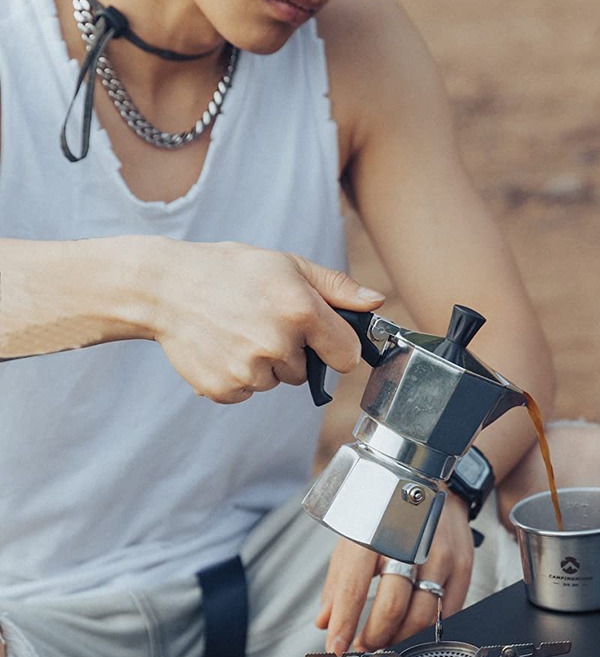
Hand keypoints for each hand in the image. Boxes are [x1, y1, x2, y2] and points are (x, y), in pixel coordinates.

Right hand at [146, 239, 382, 403]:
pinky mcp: (224, 389)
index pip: (347, 355)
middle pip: (308, 370)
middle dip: (292, 351)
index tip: (321, 337)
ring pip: (276, 381)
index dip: (335, 346)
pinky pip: (247, 392)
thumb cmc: (230, 270)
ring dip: (264, 364)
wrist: (164, 287)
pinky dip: (237, 376)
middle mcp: (277, 344)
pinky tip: (220, 346)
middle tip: (260, 320)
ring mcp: (249, 371)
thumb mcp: (287, 264)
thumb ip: (336, 287)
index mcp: (301, 311)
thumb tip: (377, 302)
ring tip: (236, 331)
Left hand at [316, 495, 476, 654]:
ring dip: (399, 638)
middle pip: (392, 607)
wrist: (438, 485)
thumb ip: (338, 582)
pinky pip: (446, 613)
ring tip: (385, 641)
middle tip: (363, 647)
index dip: (345, 624)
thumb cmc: (390, 513)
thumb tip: (325, 621)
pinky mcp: (462, 566)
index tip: (337, 648)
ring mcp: (441, 556)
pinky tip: (411, 629)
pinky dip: (426, 630)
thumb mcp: (355, 537)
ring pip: (421, 616)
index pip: (354, 588)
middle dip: (374, 637)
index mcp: (374, 532)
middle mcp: (410, 543)